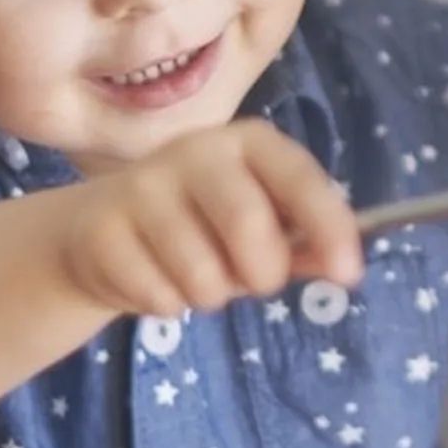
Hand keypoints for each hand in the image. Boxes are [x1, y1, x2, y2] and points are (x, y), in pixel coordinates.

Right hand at [60, 119, 362, 317]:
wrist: (98, 232)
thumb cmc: (198, 226)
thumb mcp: (257, 228)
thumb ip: (303, 244)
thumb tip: (344, 267)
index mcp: (245, 144)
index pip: (296, 175)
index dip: (328, 223)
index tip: (348, 273)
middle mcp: (195, 151)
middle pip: (247, 222)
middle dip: (262, 272)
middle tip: (253, 280)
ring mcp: (142, 187)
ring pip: (202, 273)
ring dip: (210, 294)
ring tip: (196, 277)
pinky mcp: (103, 230)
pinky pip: (159, 295)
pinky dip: (168, 304)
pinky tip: (154, 279)